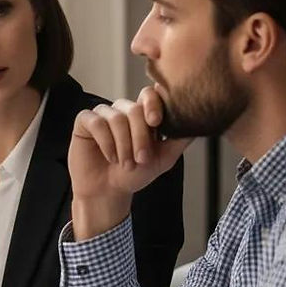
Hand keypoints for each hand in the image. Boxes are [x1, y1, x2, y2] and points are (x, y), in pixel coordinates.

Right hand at [69, 86, 189, 239]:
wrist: (109, 192)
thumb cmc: (134, 174)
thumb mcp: (164, 158)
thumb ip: (180, 139)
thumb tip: (200, 122)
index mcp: (142, 114)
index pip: (149, 94)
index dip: (154, 103)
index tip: (157, 123)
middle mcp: (123, 110)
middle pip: (134, 109)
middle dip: (139, 137)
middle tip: (141, 159)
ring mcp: (103, 114)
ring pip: (116, 118)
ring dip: (123, 145)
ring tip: (124, 164)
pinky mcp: (84, 121)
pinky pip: (96, 122)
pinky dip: (105, 142)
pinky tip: (109, 156)